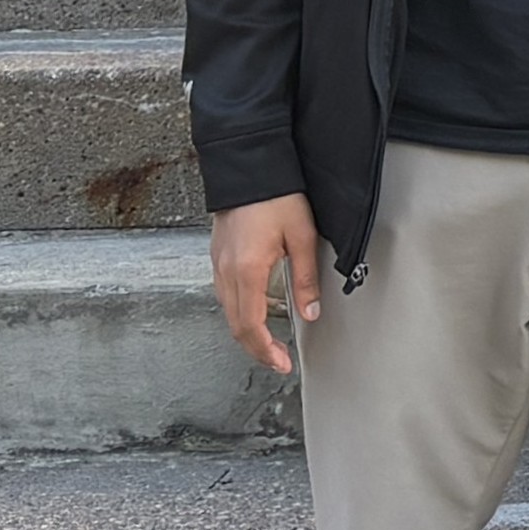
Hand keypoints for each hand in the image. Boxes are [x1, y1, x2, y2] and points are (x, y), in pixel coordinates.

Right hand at [207, 195, 323, 369]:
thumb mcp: (302, 236)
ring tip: (268, 342)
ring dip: (246, 332)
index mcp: (247, 270)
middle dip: (256, 349)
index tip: (281, 363)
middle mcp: (226, 271)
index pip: (251, 325)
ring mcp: (218, 263)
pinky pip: (224, 294)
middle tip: (277, 361)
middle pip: (235, 325)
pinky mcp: (218, 255)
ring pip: (227, 311)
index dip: (265, 350)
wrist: (249, 165)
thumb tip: (310, 312)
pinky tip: (253, 312)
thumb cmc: (276, 195)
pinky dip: (238, 312)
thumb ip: (305, 278)